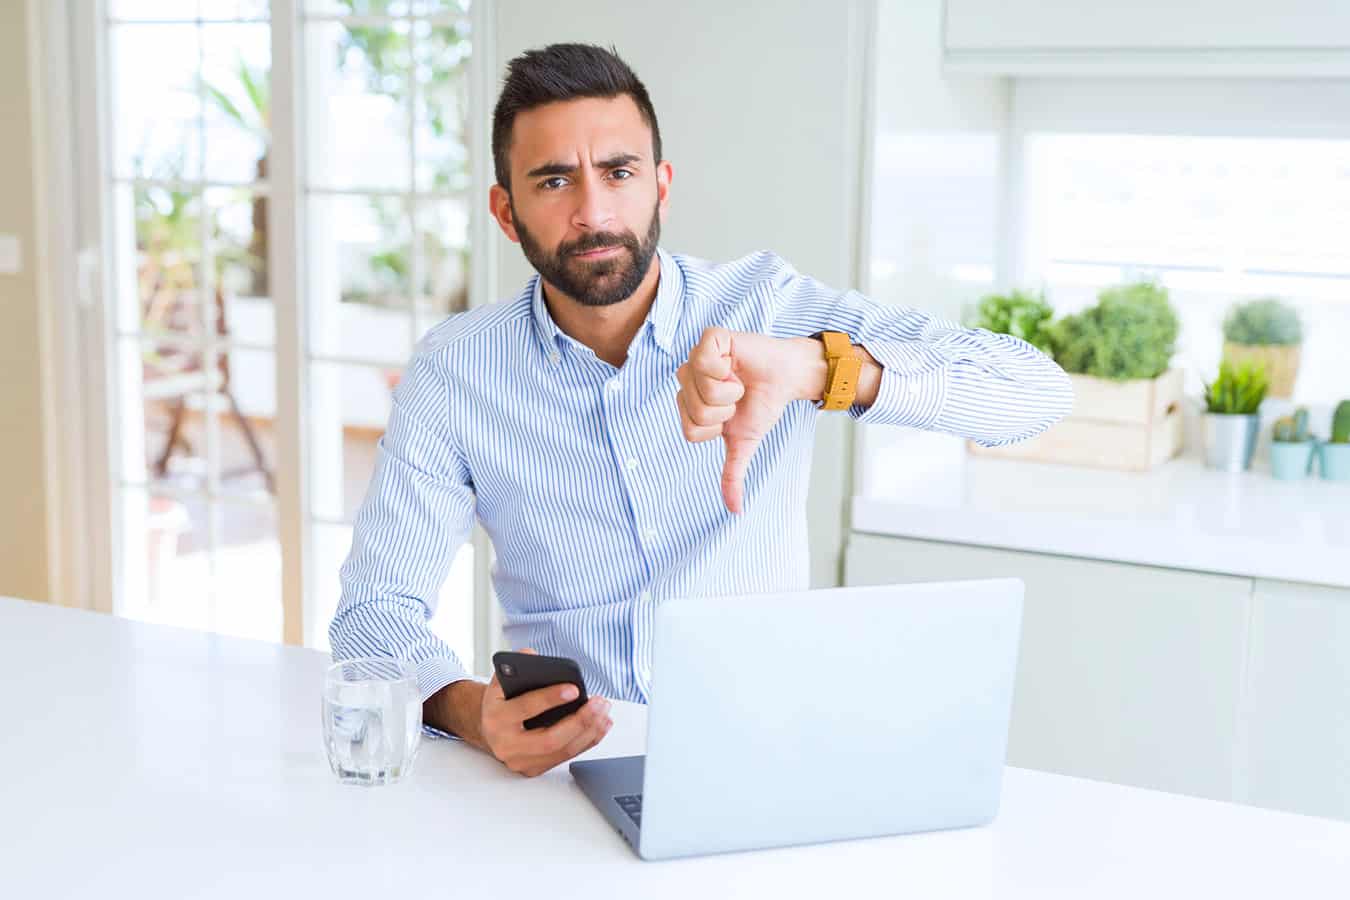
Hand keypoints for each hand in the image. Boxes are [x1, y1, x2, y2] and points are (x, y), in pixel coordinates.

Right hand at [478, 648, 612, 776]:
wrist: (488, 729)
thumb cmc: (501, 702)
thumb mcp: (501, 679)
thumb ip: (516, 665)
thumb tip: (534, 656)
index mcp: (496, 718)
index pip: (525, 708)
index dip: (551, 698)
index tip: (575, 689)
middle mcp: (506, 744)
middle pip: (549, 740)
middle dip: (579, 721)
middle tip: (599, 703)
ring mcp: (521, 761)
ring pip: (562, 751)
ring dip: (589, 731)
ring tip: (604, 712)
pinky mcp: (534, 769)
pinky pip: (565, 757)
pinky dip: (587, 741)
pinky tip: (600, 725)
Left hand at [676, 328, 827, 513]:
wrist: (788, 379)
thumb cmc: (762, 405)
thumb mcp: (744, 442)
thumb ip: (733, 473)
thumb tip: (735, 509)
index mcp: (689, 404)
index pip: (691, 431)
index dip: (717, 428)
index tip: (732, 415)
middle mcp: (688, 380)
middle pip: (696, 412)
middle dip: (725, 411)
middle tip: (738, 396)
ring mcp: (697, 358)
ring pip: (701, 389)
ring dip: (729, 391)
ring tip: (738, 381)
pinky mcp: (711, 339)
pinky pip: (705, 361)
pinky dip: (727, 370)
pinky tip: (735, 365)